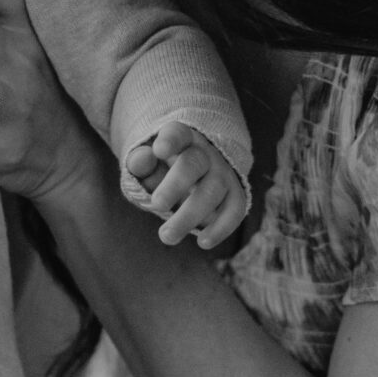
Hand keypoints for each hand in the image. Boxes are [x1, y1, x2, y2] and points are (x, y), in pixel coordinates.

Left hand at [124, 121, 248, 249]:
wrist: (197, 176)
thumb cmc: (164, 170)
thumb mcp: (148, 163)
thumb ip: (141, 162)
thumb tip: (142, 159)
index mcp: (181, 139)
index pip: (177, 134)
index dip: (170, 141)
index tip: (159, 151)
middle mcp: (206, 153)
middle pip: (193, 164)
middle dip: (175, 185)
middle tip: (156, 205)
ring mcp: (223, 174)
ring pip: (212, 191)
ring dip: (190, 216)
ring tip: (166, 237)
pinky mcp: (236, 195)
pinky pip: (235, 210)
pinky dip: (222, 227)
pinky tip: (203, 242)